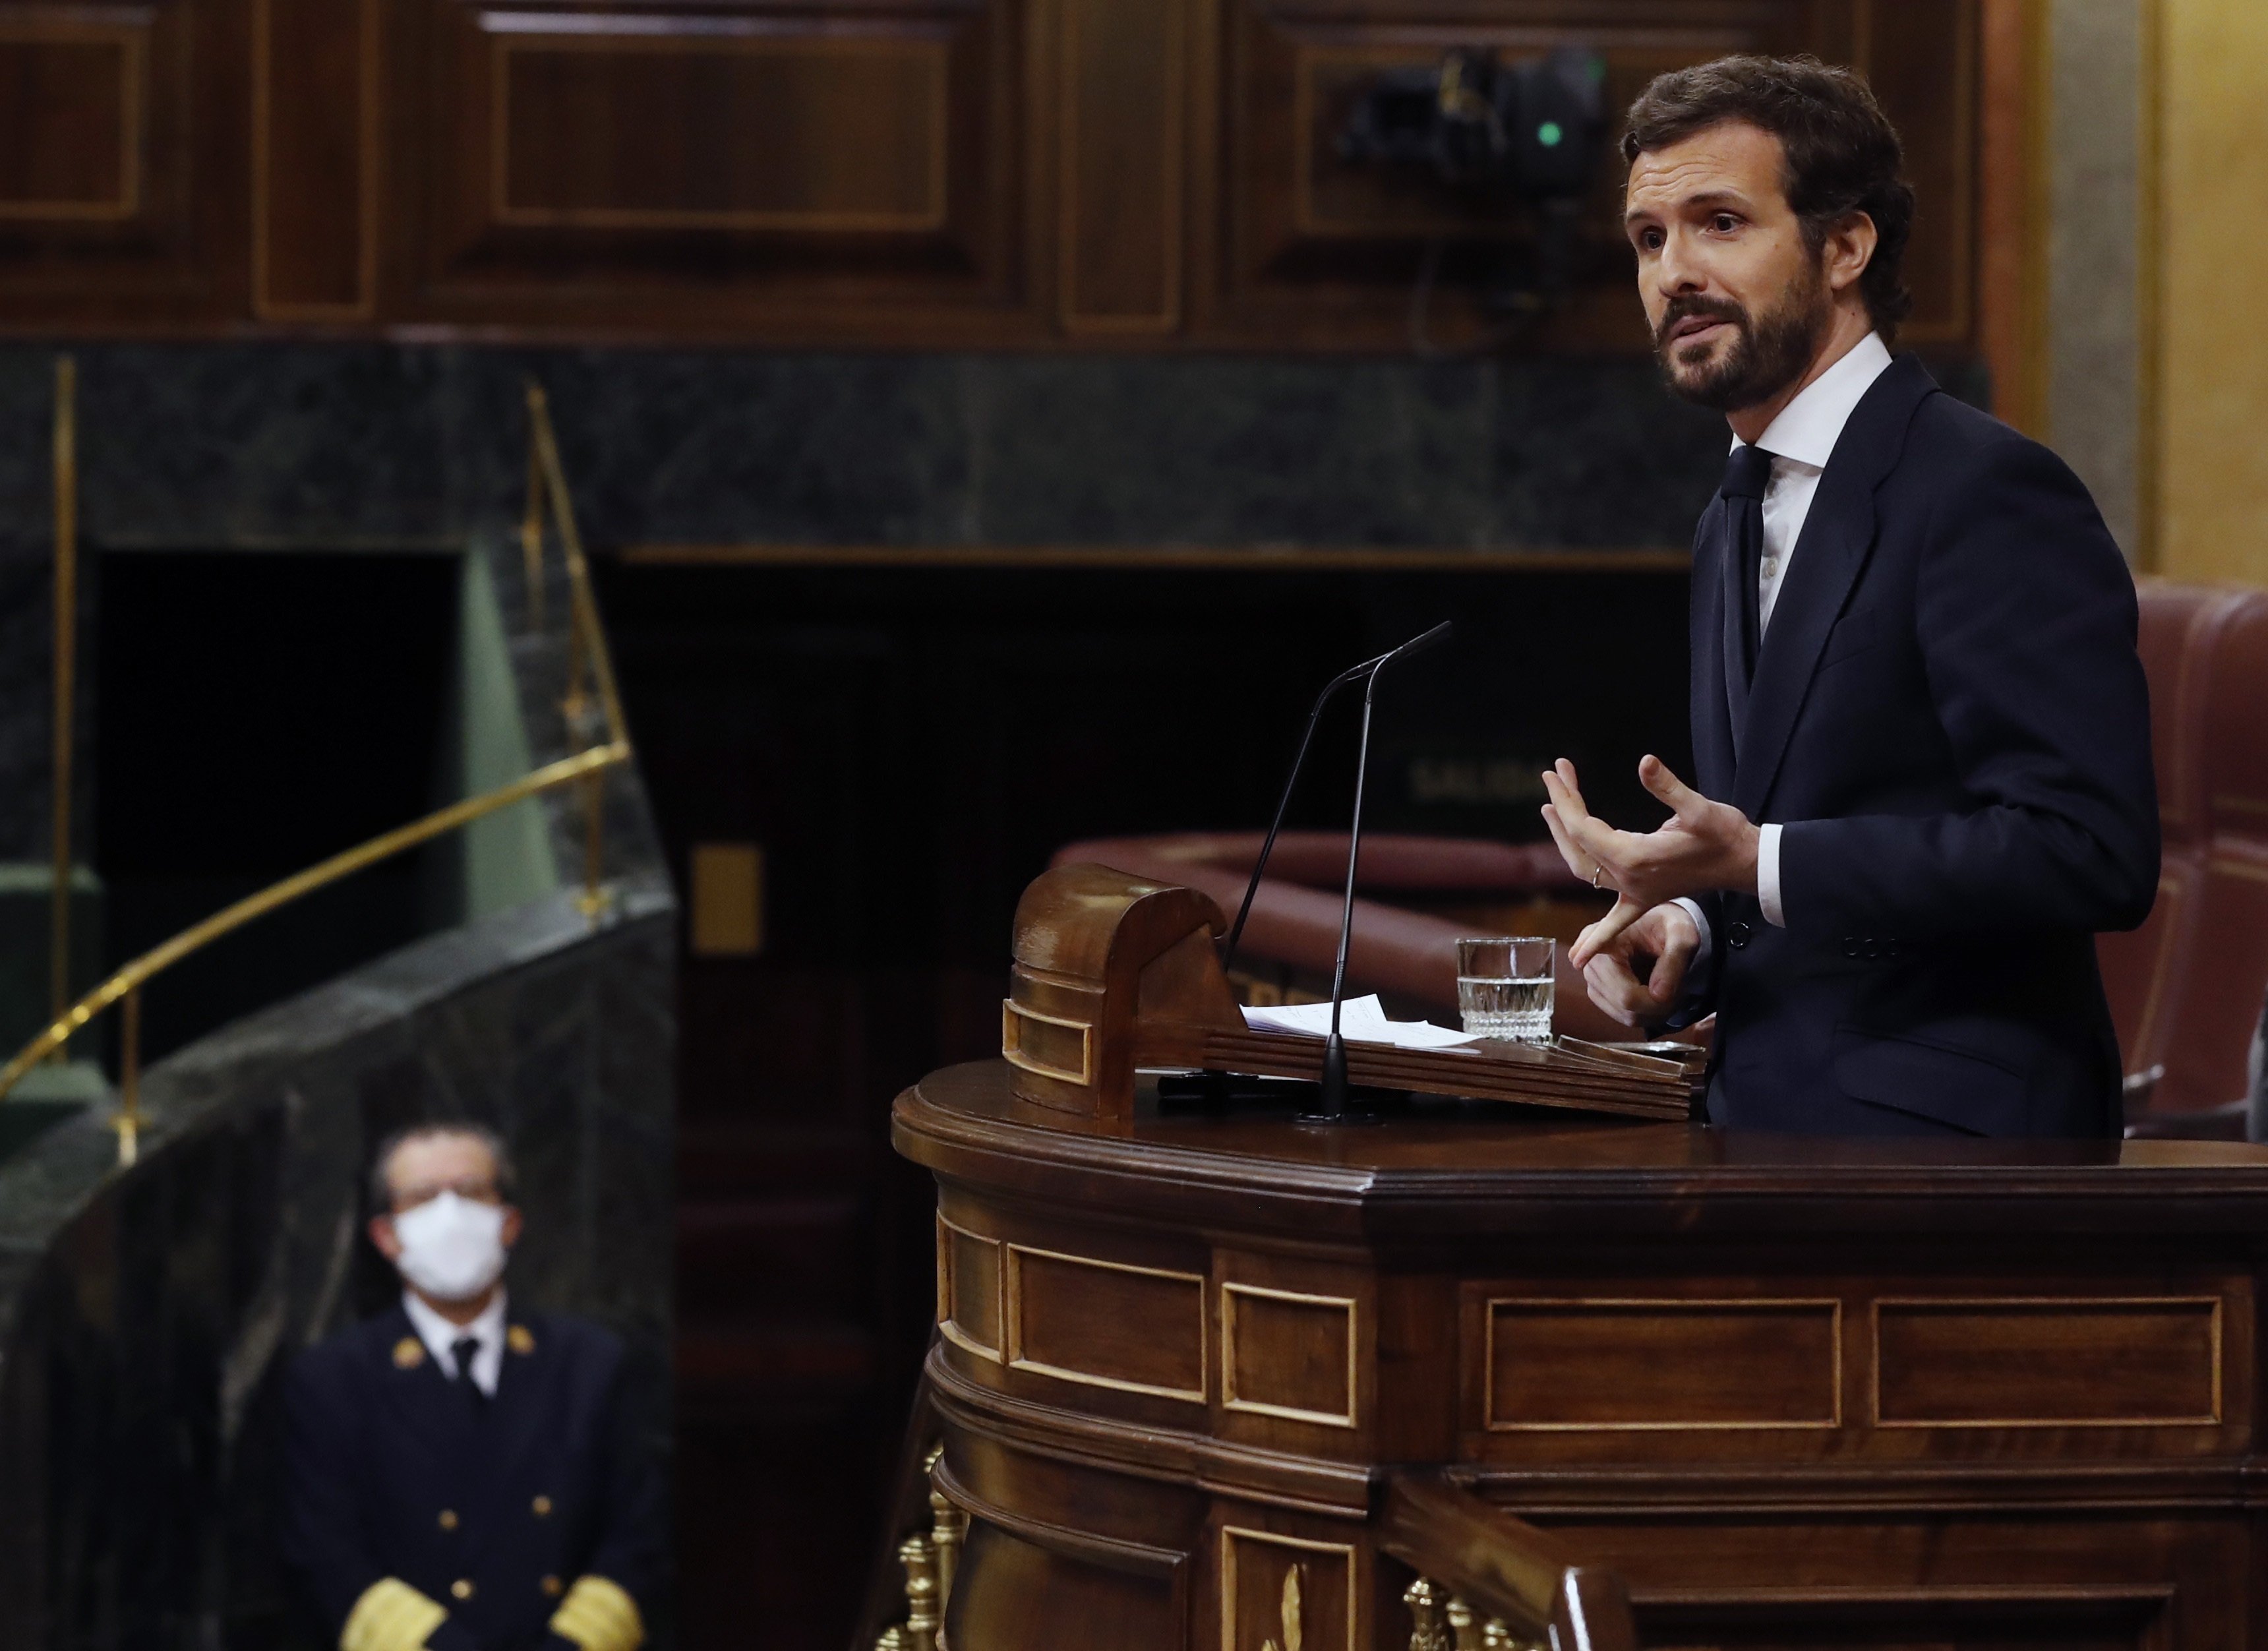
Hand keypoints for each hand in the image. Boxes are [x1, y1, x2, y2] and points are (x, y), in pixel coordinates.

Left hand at [1540, 756, 1758, 963]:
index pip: (1584, 828)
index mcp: (1634, 858)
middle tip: (1551, 779)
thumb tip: (1645, 762)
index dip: (1566, 798)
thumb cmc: (1725, 835)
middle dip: (1561, 812)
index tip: (1555, 772)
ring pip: (1586, 870)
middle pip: (1578, 846)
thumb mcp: (1699, 808)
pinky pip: (1614, 919)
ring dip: (1565, 842)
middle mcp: (1628, 880)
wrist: (1746, 864)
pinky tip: (1578, 958)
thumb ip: (1669, 788)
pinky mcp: (1644, 897)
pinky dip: (1597, 937)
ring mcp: (1635, 892)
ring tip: (1551, 808)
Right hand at [1574, 900, 1699, 1029]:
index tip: (1677, 993)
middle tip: (1680, 988)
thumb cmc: (1668, 924)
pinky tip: (1657, 994)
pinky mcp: (1598, 992)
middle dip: (1659, 1004)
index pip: (1625, 993)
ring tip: (1670, 989)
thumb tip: (1660, 995)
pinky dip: (1647, 1011)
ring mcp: (1591, 980)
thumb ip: (1674, 960)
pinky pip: (1625, 1016)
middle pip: (1627, 1006)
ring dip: (1655, 1010)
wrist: (1658, 924)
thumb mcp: (1681, 934)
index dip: (1651, 1000)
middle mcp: (1589, 962)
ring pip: (1627, 1016)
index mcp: (1604, 941)